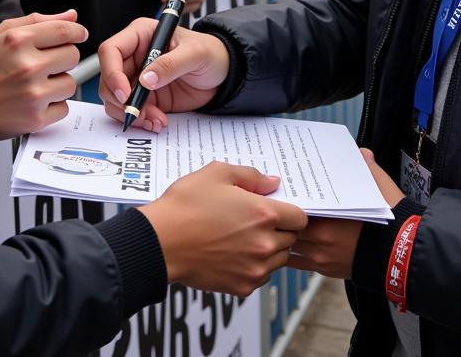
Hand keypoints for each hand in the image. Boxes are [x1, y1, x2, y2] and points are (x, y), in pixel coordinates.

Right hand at [0, 10, 86, 146]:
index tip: (78, 35)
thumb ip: (38, 21)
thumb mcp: (1, 34)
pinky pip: (64, 108)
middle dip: (63, 58)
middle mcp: (28, 66)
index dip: (77, 31)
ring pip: (70, 84)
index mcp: (18, 40)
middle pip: (73, 56)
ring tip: (36, 85)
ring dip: (58, 84)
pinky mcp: (35, 119)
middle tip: (45, 64)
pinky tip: (34, 102)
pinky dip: (53, 107)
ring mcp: (33, 94)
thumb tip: (72, 15)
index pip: (65, 31)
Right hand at [98, 17, 229, 130]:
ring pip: (115, 99)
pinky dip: (140, 120)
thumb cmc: (211, 52)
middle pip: (108, 78)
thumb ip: (171, 64)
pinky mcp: (144, 96)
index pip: (111, 51)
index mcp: (141, 35)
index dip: (112, 73)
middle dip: (120, 100)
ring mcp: (137, 77)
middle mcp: (134, 56)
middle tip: (139, 112)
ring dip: (131, 113)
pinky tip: (157, 122)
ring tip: (154, 120)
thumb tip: (146, 79)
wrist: (222, 73)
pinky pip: (130, 111)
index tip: (124, 94)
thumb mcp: (195, 54)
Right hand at [142, 162, 307, 294]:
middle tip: (255, 221)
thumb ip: (251, 176)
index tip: (277, 208)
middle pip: (291, 239)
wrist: (160, 242)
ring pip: (279, 259)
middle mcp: (264, 244)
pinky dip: (255, 265)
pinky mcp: (242, 286)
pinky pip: (262, 276)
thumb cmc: (185, 205)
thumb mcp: (217, 173)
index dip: (290, 210)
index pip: (301, 217)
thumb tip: (273, 184)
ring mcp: (254, 268)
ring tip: (243, 236)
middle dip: (279, 228)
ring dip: (269, 248)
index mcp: (263, 214)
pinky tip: (235, 252)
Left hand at [287, 149, 401, 277]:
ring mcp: (320, 257)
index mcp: (328, 218)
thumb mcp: (381, 188)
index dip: (288, 199)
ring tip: (278, 222)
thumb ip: (367, 168)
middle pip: (288, 225)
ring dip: (284, 234)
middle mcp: (320, 239)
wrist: (403, 258)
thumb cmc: (392, 224)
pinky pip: (296, 262)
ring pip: (288, 245)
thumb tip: (360, 153)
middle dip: (282, 216)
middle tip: (276, 205)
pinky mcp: (324, 270)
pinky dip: (289, 252)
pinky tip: (286, 242)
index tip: (284, 190)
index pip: (296, 206)